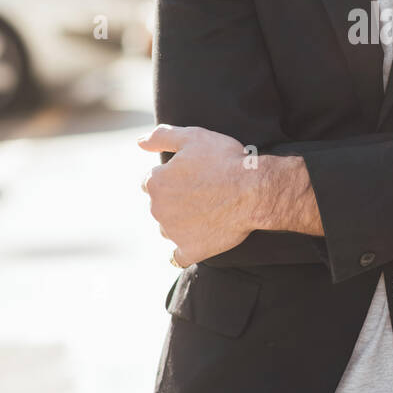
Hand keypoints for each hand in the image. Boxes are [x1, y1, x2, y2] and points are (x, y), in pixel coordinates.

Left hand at [138, 124, 258, 267]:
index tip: (192, 176)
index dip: (172, 177)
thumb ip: (162, 137)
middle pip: (160, 205)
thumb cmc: (225, 161)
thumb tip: (139, 142)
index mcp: (155, 182)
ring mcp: (173, 232)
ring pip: (168, 228)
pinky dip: (185, 249)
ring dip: (180, 222)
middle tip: (203, 192)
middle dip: (176, 199)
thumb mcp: (193, 137)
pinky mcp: (190, 250)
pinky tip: (197, 241)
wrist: (254, 191)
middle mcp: (157, 209)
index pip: (151, 181)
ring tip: (207, 212)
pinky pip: (178, 256)